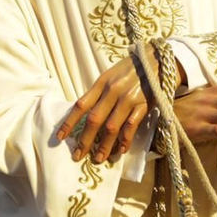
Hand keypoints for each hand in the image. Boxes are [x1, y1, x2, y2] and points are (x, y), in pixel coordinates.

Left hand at [57, 51, 182, 162]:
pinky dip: (125, 140)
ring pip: (112, 127)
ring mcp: (128, 98)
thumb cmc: (130, 68)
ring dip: (104, 145)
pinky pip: (131, 126)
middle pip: (94, 119)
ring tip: (98, 158)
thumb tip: (86, 114)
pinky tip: (120, 150)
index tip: (60, 137)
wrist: (156, 58)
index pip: (81, 105)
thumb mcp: (110, 75)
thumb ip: (99, 93)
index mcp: (101, 82)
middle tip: (78, 156)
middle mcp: (112, 91)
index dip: (69, 122)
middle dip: (84, 140)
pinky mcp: (144, 104)